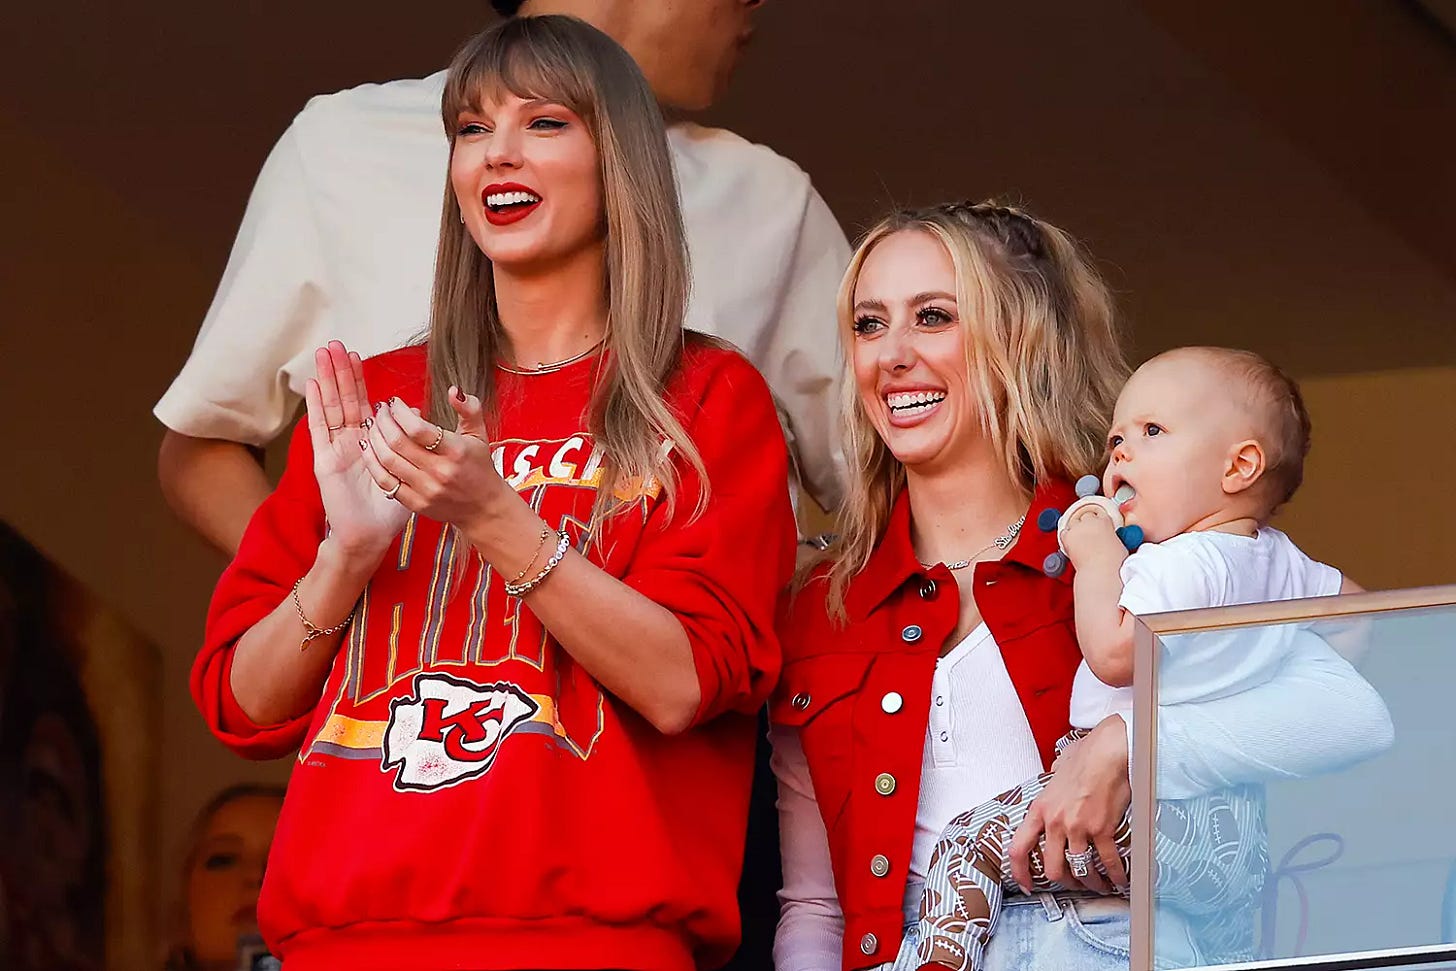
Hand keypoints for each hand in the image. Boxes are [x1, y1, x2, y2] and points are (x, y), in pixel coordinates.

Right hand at [304, 341, 409, 557]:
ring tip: (323, 354)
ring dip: (327, 381)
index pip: (363, 404)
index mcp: (371, 443)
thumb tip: (421, 416)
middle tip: (335, 344)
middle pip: (344, 400)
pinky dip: (315, 406)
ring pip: (331, 407)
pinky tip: (312, 385)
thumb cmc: (390, 510)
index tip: (357, 356)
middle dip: (340, 372)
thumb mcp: (412, 472)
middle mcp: (351, 442)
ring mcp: (336, 450)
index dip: (359, 381)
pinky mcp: (325, 461)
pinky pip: (320, 429)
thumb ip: (419, 444)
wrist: (370, 536)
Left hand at [359, 385, 513, 533]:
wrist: (483, 507)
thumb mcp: (479, 434)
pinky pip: (385, 482)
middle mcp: (440, 472)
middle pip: (398, 442)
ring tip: (373, 426)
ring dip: (374, 439)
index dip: (400, 412)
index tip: (394, 402)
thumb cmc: (479, 467)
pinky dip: (373, 463)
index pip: (418, 428)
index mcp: (456, 452)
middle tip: (380, 411)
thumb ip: (469, 409)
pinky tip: (370, 449)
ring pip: (388, 461)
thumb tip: (454, 390)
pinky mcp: (415, 503)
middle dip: (383, 421)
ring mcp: (426, 489)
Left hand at [1009, 716, 1130, 893]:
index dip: (1020, 872)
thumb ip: (1052, 782)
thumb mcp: (1056, 772)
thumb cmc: (1085, 757)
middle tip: (1073, 883)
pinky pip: (1108, 862)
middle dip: (1064, 882)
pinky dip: (1116, 875)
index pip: (1018, 848)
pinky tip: (1120, 879)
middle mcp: (1055, 822)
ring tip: (1099, 883)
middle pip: (1052, 869)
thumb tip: (1054, 776)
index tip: (1026, 884)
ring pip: (1080, 870)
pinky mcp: (1102, 829)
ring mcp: (1078, 827)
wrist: (1107, 751)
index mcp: (1039, 810)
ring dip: (1091, 882)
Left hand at [1060, 500, 1124, 568]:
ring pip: (1073, 522)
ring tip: (1080, 540)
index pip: (1100, 514)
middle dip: (1087, 524)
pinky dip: (1066, 537)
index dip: (1098, 522)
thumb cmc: (1112, 563)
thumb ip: (1112, 537)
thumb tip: (1108, 539)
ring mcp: (1078, 528)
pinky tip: (1071, 544)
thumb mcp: (1119, 544)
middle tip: (1089, 535)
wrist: (1101, 572)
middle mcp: (1090, 521)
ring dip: (1076, 529)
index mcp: (1105, 521)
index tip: (1097, 527)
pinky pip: (1064, 532)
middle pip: (1086, 515)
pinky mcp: (1068, 537)